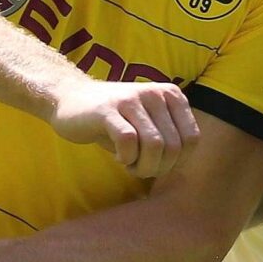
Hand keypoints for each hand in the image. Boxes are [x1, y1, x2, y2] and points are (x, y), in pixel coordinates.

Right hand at [49, 72, 197, 177]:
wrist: (71, 99)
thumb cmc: (114, 120)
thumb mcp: (149, 124)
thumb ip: (171, 139)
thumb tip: (182, 165)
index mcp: (171, 95)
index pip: (192, 140)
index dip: (176, 162)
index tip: (156, 163)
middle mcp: (155, 93)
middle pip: (173, 146)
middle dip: (157, 168)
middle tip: (139, 168)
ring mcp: (131, 99)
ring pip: (154, 145)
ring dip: (142, 166)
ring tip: (129, 164)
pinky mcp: (107, 110)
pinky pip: (128, 141)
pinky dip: (126, 158)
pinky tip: (117, 156)